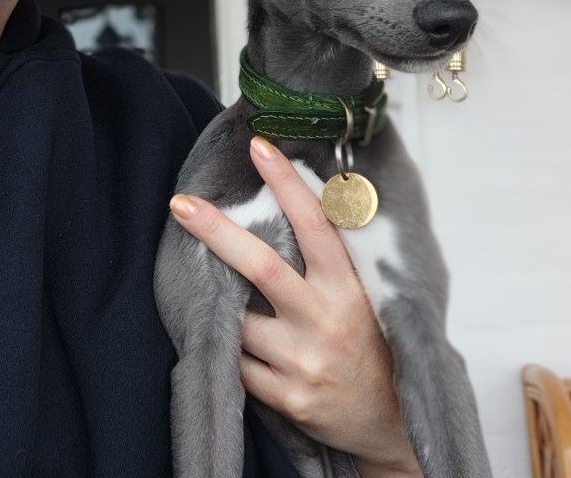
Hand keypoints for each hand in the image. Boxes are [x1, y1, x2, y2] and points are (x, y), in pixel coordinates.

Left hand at [169, 137, 421, 477]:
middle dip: (216, 231)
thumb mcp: (364, 294)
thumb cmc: (369, 343)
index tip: (259, 146)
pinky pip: (238, 364)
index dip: (286, 182)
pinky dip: (232, 352)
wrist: (390, 425)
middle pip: (261, 266)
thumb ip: (329, 256)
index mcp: (347, 287)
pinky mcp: (288, 398)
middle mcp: (326, 320)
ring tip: (234, 308)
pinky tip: (245, 349)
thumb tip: (293, 193)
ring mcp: (305, 361)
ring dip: (226, 310)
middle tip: (180, 202)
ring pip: (238, 320)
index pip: (316, 224)